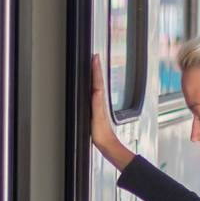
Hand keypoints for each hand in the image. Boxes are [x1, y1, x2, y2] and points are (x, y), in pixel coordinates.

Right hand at [90, 54, 133, 169]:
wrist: (106, 143)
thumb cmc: (101, 133)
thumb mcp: (97, 118)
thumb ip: (97, 104)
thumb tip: (96, 90)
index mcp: (99, 101)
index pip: (97, 81)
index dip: (96, 69)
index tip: (94, 57)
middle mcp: (100, 101)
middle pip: (98, 81)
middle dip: (96, 68)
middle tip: (94, 57)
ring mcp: (99, 105)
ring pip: (97, 86)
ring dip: (96, 75)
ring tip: (94, 66)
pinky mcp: (97, 110)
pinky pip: (96, 93)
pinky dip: (95, 86)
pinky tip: (93, 86)